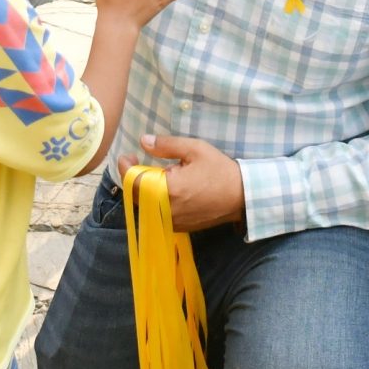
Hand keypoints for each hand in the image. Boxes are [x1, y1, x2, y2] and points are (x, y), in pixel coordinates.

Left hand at [118, 135, 243, 232]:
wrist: (242, 196)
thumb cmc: (219, 170)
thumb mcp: (195, 149)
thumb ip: (166, 145)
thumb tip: (143, 141)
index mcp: (168, 190)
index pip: (133, 182)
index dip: (125, 167)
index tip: (128, 155)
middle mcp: (166, 210)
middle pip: (135, 195)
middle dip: (134, 178)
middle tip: (139, 162)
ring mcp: (172, 222)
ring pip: (145, 206)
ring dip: (144, 190)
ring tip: (156, 175)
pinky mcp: (179, 227)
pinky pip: (157, 214)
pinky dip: (155, 202)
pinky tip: (165, 189)